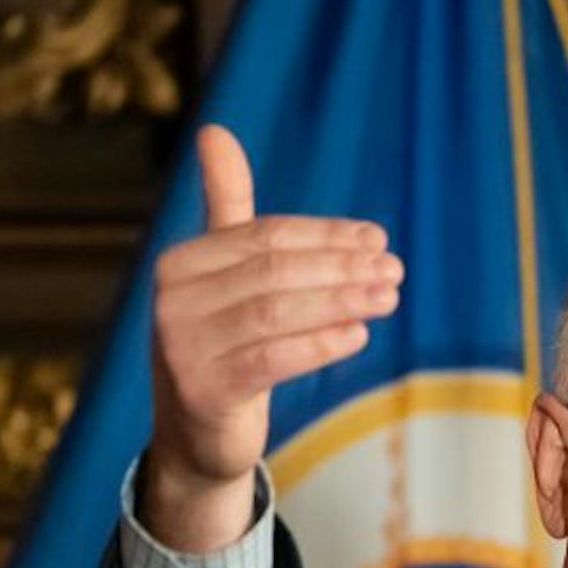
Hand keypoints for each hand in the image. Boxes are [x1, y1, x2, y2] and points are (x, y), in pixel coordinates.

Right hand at [144, 124, 402, 548]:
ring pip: (277, 311)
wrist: (196, 437)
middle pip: (274, 270)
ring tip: (388, 297)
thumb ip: (228, 210)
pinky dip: (320, 343)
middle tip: (394, 269)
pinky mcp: (204, 390)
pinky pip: (273, 358)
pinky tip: (359, 335)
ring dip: (341, 301)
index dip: (326, 235)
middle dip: (341, 266)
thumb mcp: (225, 278)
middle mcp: (172, 299)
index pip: (265, 237)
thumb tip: (215, 130)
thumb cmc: (224, 345)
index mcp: (180, 263)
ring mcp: (183, 345)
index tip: (377, 238)